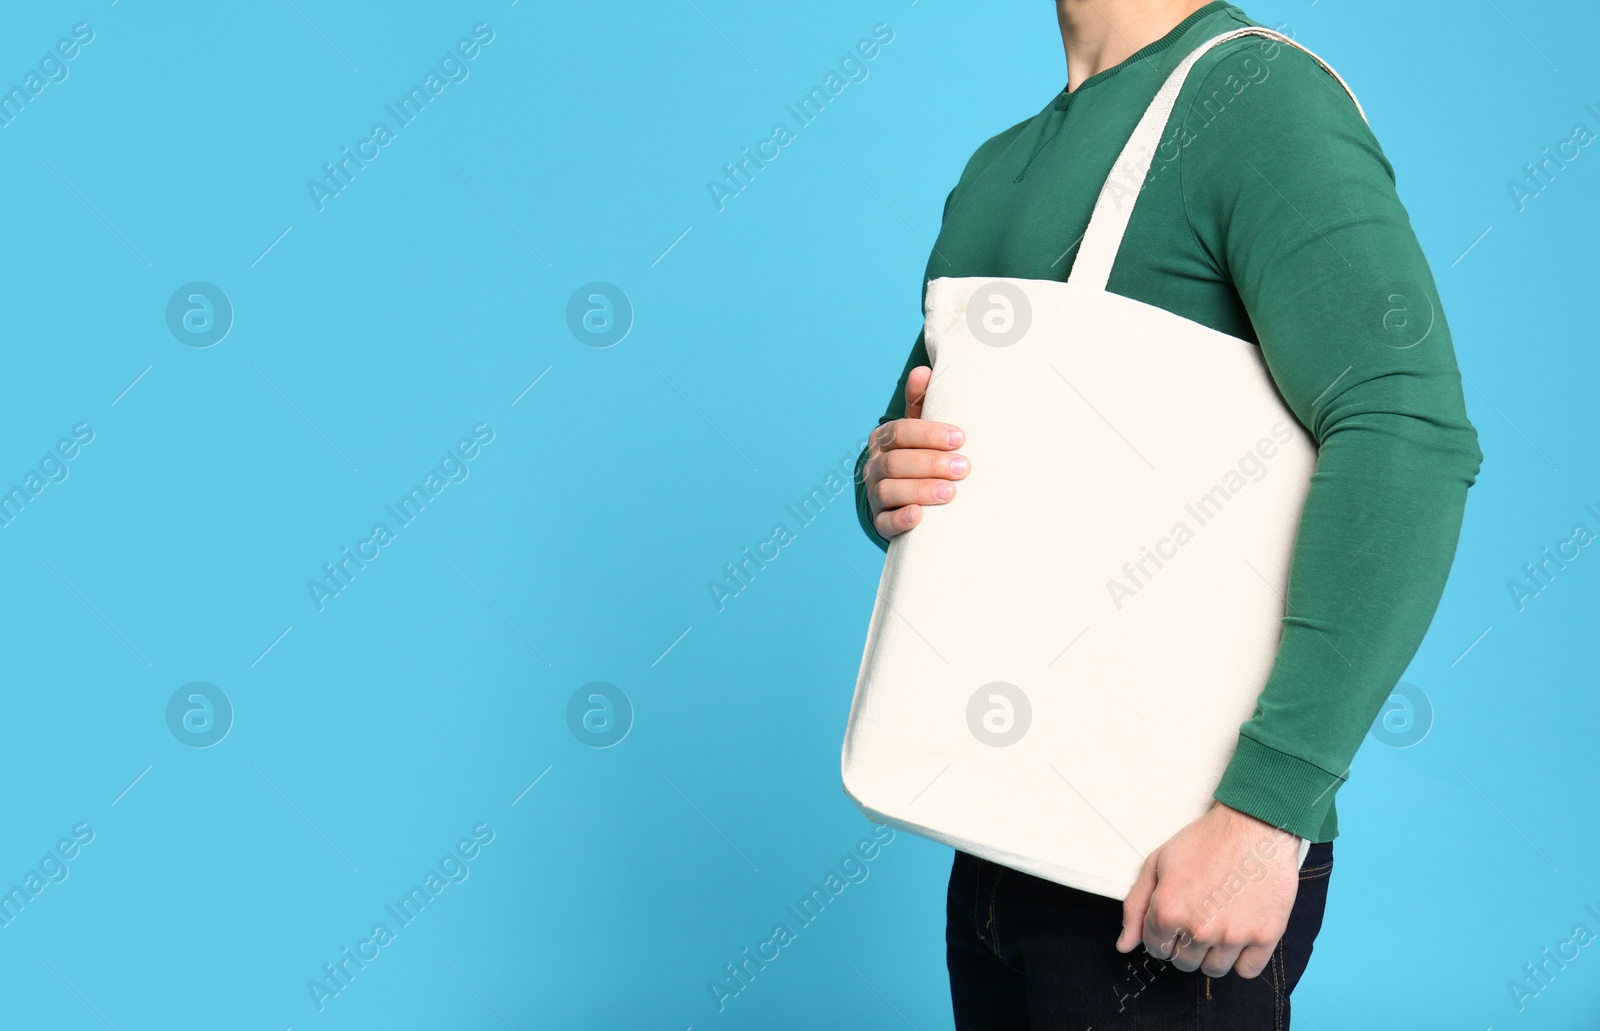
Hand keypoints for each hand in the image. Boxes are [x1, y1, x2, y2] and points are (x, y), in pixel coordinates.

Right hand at [862, 365, 968, 539]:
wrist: (906, 495)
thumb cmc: (920, 454)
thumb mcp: (920, 428)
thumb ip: (921, 402)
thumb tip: (923, 371)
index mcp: (884, 440)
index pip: (900, 433)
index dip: (928, 434)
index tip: (960, 438)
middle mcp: (874, 466)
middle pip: (896, 463)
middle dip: (930, 464)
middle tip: (963, 468)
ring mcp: (875, 495)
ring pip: (888, 491)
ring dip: (920, 490)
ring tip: (950, 493)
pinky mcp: (881, 521)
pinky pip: (884, 522)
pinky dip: (900, 519)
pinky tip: (919, 517)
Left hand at [1116, 802, 1300, 977]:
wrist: (1253, 825)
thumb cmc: (1204, 840)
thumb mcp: (1157, 863)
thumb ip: (1136, 906)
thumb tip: (1124, 946)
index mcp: (1168, 911)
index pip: (1156, 949)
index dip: (1163, 935)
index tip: (1176, 920)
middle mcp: (1199, 929)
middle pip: (1184, 963)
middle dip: (1187, 944)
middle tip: (1199, 917)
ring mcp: (1234, 935)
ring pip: (1214, 969)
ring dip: (1213, 953)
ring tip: (1219, 923)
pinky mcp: (1265, 936)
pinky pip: (1248, 971)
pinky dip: (1243, 958)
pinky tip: (1240, 934)